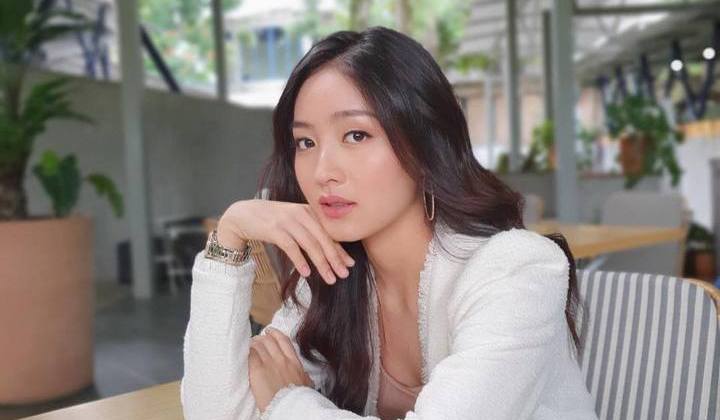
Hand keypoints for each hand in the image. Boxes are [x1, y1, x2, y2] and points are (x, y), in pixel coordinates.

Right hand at [215, 199, 354, 284]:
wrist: (242, 215)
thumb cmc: (271, 221)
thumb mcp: (293, 221)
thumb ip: (309, 230)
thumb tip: (328, 250)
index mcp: (308, 211)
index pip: (328, 232)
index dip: (340, 249)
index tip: (350, 264)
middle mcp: (300, 214)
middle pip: (322, 239)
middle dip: (335, 258)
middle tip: (343, 274)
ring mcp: (287, 221)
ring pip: (310, 244)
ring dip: (321, 263)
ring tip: (330, 278)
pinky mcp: (274, 229)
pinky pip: (291, 247)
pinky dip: (300, 261)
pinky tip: (307, 273)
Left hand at [248, 327, 314, 412]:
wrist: (288, 407)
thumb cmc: (297, 399)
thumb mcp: (306, 384)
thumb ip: (303, 376)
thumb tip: (305, 377)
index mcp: (294, 362)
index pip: (283, 340)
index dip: (275, 334)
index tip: (271, 331)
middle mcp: (281, 359)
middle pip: (269, 340)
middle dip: (262, 337)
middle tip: (258, 338)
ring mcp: (269, 363)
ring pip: (259, 345)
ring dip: (254, 343)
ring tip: (250, 344)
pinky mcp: (257, 370)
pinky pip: (251, 355)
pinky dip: (249, 352)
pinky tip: (247, 353)